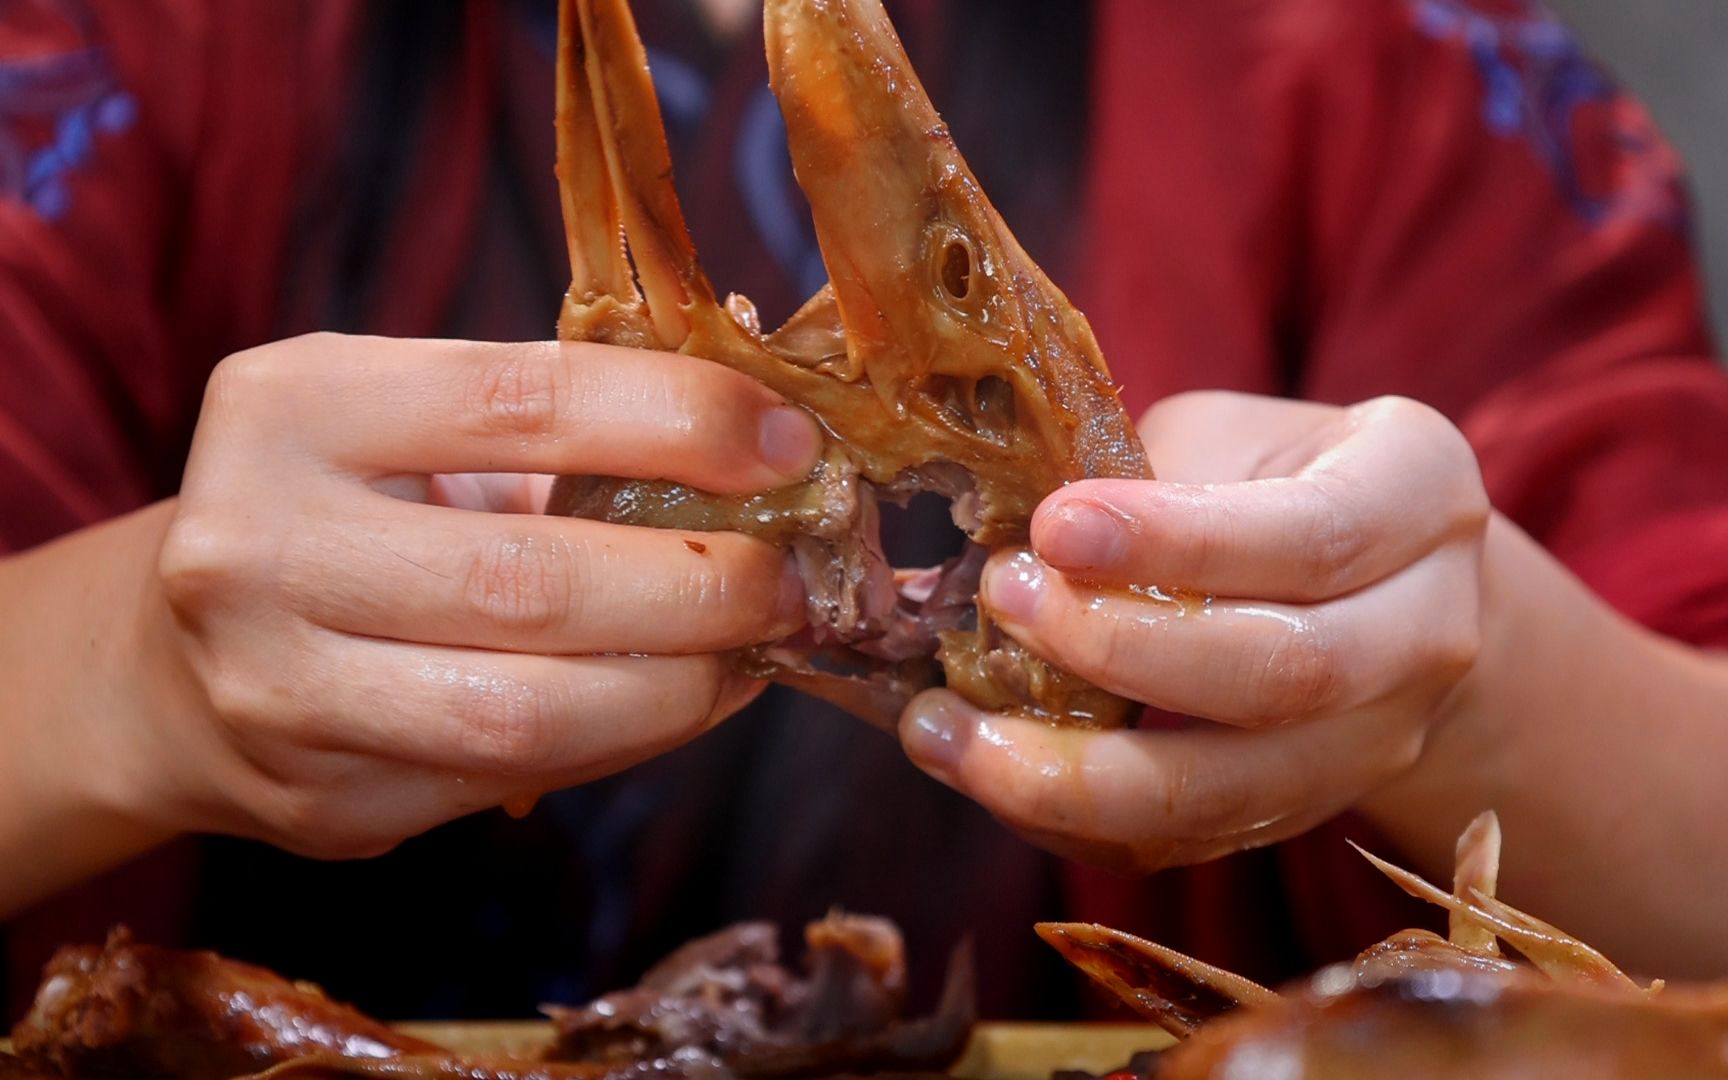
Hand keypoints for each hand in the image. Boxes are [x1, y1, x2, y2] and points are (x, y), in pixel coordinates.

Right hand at [124, 333, 817, 858]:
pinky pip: (514, 780)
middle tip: (794, 577)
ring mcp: (276, 689)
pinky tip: (681, 702)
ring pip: (528, 710)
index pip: (523, 400)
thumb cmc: (344, 511)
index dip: (681, 421)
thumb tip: (767, 463)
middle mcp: (255, 546)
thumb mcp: (411, 426)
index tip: (789, 444)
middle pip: (535, 578)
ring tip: (753, 650)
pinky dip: (628, 741)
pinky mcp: (319, 801)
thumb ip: (561, 431)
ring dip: (682, 687)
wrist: (175, 658)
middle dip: (705, 584)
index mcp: (293, 406)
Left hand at [899, 391, 1488, 873]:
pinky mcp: (1302, 812)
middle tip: (1000, 601)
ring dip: (1074, 776)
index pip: (1312, 535)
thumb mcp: (1228, 435)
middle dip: (1121, 650)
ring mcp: (1375, 742)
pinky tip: (980, 773)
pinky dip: (1070, 821)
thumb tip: (1000, 533)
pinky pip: (1186, 843)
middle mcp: (1425, 631)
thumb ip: (1143, 476)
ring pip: (1233, 791)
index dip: (1176, 540)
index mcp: (1418, 496)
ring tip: (947, 731)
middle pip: (1287, 674)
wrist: (1382, 584)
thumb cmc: (1274, 481)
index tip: (1052, 527)